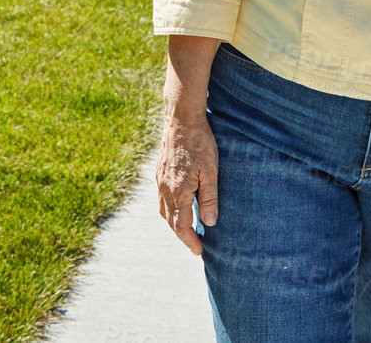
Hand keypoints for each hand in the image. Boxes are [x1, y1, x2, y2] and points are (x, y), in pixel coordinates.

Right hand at [155, 110, 219, 254]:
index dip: (190, 241)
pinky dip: (169, 209)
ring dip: (174, 223)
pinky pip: (161, 198)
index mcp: (178, 191)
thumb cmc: (200, 143)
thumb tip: (210, 223)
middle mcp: (165, 188)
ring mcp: (160, 180)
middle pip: (170, 221)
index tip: (199, 251)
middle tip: (195, 245)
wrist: (181, 118)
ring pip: (163, 210)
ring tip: (187, 230)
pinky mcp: (159, 172)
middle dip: (182, 236)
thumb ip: (209, 198)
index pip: (181, 226)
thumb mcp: (211, 171)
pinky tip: (178, 206)